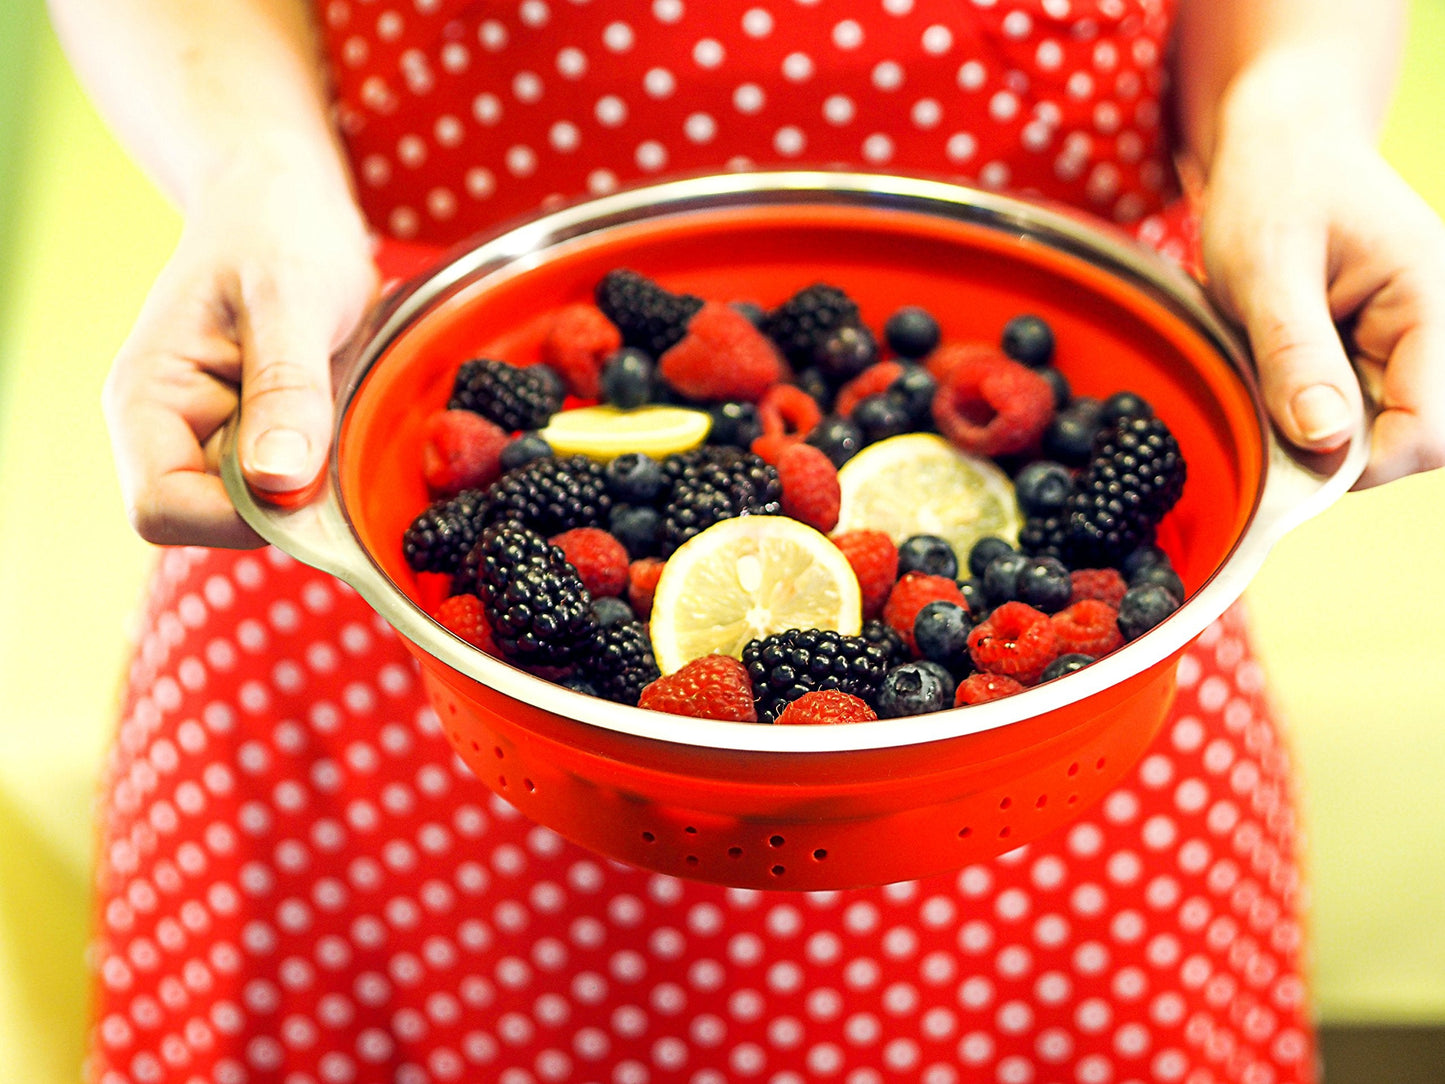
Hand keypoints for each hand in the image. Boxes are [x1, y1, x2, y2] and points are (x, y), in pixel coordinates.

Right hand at [103, 161, 376, 546]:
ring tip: (336, 398)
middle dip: (288, 495)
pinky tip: (340, 408)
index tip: (309, 477)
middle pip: (219, 522)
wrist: (288, 199)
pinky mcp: (260, 441)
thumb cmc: (277, 229)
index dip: (239, 515)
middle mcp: (170, 432)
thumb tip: (277, 484)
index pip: (164, 511)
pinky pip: (296, 486)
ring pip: (266, 511)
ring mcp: (215, 439)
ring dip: (317, 479)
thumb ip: (285, 389)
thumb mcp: (291, 298)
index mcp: (147, 401)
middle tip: (337, 422)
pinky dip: (329, 465)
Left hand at [1193, 95, 1444, 487]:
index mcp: (1433, 302)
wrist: (1278, 139)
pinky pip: (1349, 407)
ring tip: (1266, 365)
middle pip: (1406, 439)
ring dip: (1313, 422)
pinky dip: (1304, 404)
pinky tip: (1273, 364)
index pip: (1427, 431)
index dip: (1358, 464)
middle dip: (1332, 445)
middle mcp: (1435, 327)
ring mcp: (1409, 340)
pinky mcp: (1377, 348)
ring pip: (1373, 430)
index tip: (1286, 454)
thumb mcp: (1266, 268)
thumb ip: (1297, 355)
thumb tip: (1327, 443)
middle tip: (1263, 402)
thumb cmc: (1274, 185)